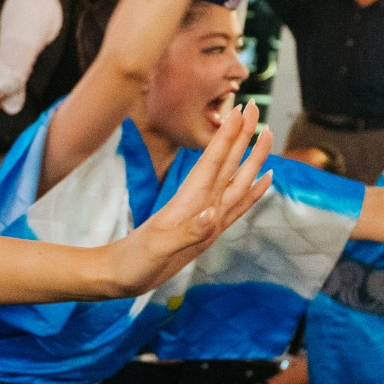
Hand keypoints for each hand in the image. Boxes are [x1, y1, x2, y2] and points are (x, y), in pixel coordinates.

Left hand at [104, 102, 273, 295]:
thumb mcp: (158, 249)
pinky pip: (236, 205)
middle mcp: (200, 204)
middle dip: (241, 136)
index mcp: (189, 203)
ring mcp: (205, 215)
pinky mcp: (207, 230)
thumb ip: (185, 232)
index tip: (242, 111)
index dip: (228, 138)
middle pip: (226, 163)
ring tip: (265, 136)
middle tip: (254, 108)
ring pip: (234, 179)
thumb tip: (212, 213)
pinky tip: (263, 181)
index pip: (213, 163)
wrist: (118, 275)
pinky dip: (252, 192)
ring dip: (250, 158)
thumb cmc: (133, 262)